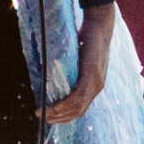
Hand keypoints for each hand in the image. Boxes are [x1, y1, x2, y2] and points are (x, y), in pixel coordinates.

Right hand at [42, 3, 115, 123]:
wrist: (100, 25)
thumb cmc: (88, 38)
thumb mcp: (80, 59)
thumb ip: (73, 69)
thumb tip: (55, 74)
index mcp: (95, 85)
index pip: (81, 108)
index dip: (65, 116)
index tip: (50, 117)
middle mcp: (97, 87)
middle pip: (78, 112)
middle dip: (59, 118)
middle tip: (43, 118)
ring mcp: (96, 83)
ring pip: (77, 107)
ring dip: (59, 113)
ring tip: (44, 114)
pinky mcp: (92, 76)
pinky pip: (78, 97)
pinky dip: (65, 104)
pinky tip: (54, 107)